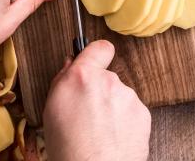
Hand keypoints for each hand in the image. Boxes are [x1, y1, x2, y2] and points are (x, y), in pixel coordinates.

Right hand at [43, 40, 150, 160]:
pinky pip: (132, 111)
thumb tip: (71, 64)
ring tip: (100, 130)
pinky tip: (113, 137)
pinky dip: (125, 121)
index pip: (99, 47)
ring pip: (120, 95)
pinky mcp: (143, 113)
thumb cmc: (68, 147)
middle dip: (99, 90)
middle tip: (87, 113)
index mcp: (81, 76)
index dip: (97, 54)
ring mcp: (128, 97)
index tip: (95, 60)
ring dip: (112, 108)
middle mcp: (108, 80)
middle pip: (107, 77)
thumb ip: (62, 80)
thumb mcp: (51, 109)